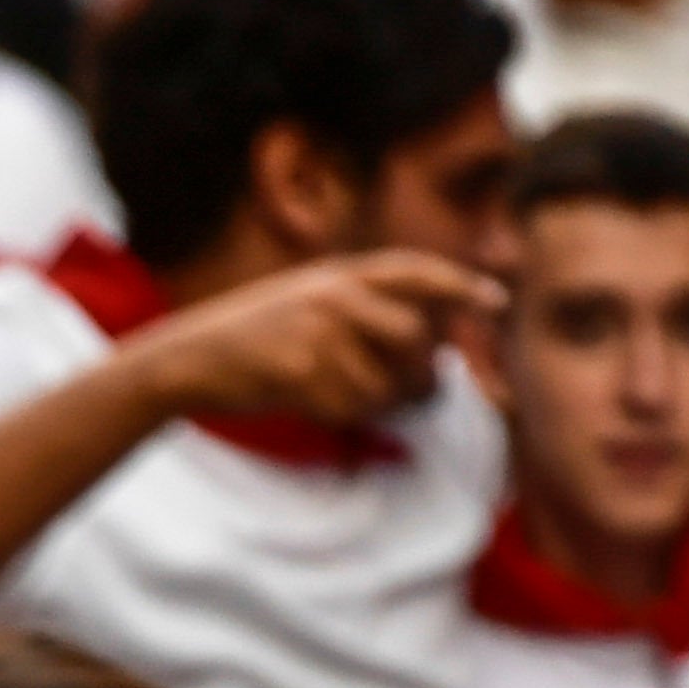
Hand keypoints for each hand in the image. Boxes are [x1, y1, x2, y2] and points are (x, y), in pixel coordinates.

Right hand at [144, 251, 498, 431]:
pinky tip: (315, 404)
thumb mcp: (307, 303)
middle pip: (415, 338)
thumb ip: (362, 314)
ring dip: (384, 403)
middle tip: (420, 393)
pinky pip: (354, 406)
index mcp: (339, 275)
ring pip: (389, 380)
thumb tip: (427, 352)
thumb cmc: (253, 339)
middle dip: (424, 373)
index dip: (460, 284)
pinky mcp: (304, 371)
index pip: (416, 272)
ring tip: (348, 399)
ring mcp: (320, 333)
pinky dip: (348, 415)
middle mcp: (335, 296)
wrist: (191, 358)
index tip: (497, 301)